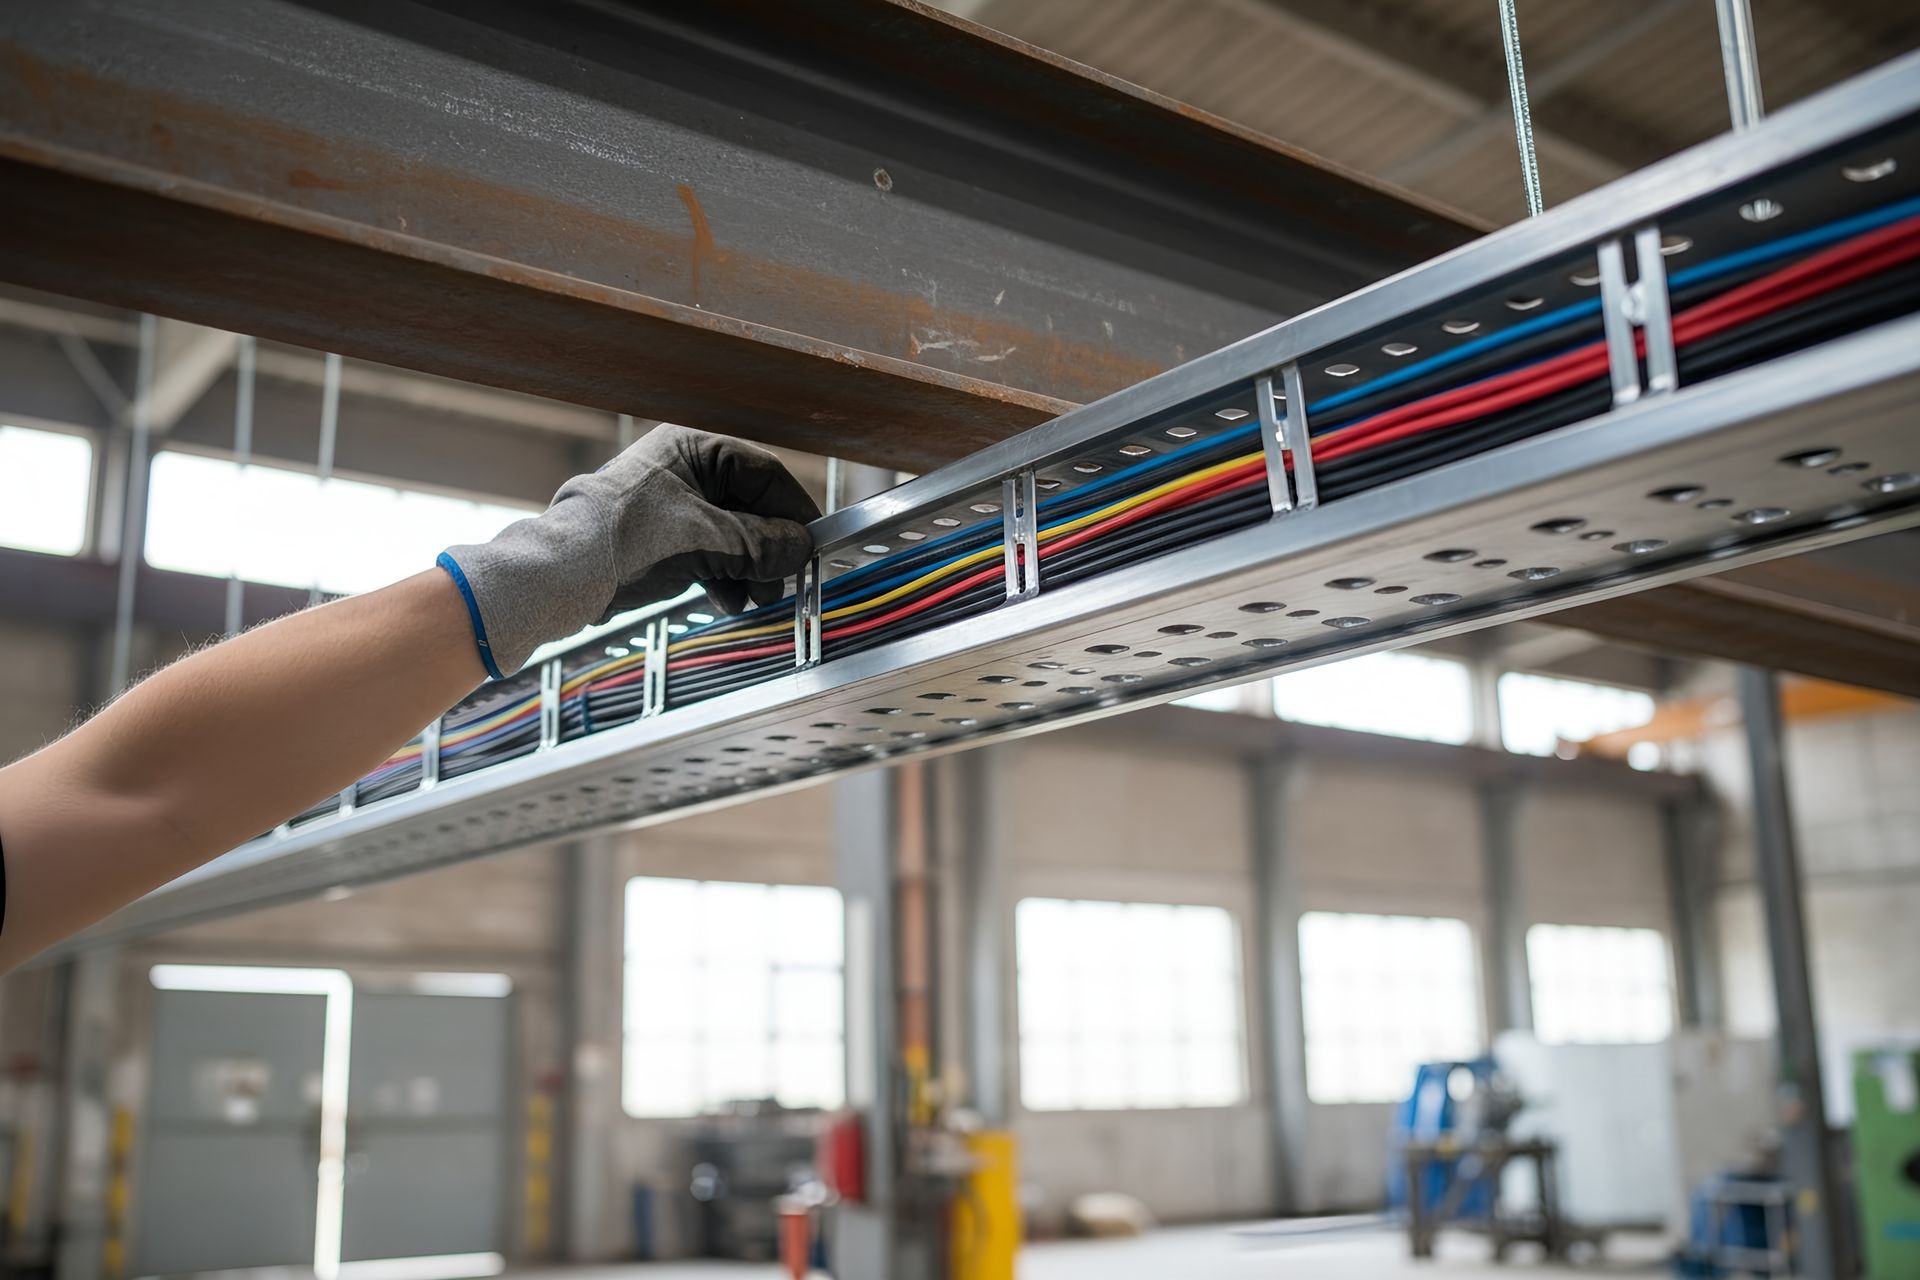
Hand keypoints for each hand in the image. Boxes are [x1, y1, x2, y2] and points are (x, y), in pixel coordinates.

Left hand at [439, 426, 819, 676]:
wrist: (561, 577)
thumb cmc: (623, 541)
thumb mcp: (706, 542)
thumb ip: (760, 544)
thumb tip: (800, 548)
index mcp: (692, 449)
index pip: (763, 471)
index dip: (793, 508)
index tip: (811, 541)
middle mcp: (681, 469)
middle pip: (748, 505)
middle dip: (768, 547)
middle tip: (783, 579)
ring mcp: (668, 504)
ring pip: (728, 533)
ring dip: (748, 568)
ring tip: (757, 598)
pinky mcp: (656, 536)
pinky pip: (706, 551)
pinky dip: (723, 575)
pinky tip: (730, 600)